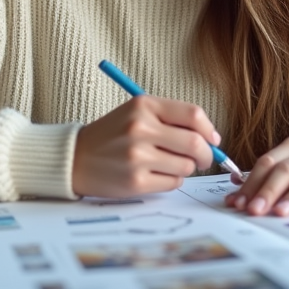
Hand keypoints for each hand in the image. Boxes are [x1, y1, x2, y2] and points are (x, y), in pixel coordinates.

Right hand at [72, 96, 218, 197]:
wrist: (75, 158)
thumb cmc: (112, 135)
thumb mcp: (137, 113)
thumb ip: (171, 119)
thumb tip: (211, 139)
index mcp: (143, 105)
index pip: (193, 114)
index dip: (209, 129)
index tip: (212, 139)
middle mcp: (140, 128)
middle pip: (195, 143)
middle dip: (206, 154)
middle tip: (203, 159)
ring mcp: (137, 156)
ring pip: (186, 166)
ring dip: (185, 168)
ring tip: (167, 164)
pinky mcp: (135, 182)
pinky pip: (173, 183)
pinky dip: (171, 180)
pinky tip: (154, 174)